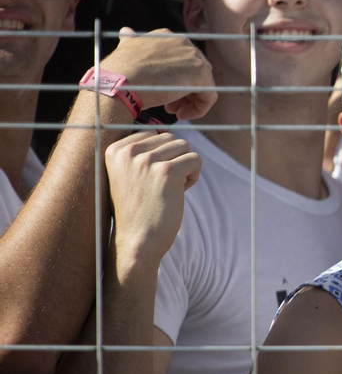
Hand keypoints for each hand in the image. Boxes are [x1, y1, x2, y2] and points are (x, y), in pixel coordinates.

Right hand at [93, 28, 215, 123]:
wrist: (118, 82)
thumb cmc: (118, 71)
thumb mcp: (125, 49)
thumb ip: (131, 41)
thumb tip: (126, 32)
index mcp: (167, 36)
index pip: (181, 60)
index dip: (174, 78)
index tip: (161, 90)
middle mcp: (183, 42)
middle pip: (194, 72)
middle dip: (183, 91)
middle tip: (169, 106)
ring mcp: (194, 57)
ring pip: (202, 84)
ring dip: (189, 101)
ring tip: (174, 111)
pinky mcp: (201, 75)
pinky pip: (209, 96)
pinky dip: (198, 109)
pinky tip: (181, 115)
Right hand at [104, 129, 200, 263]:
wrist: (137, 240)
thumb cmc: (137, 208)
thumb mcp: (129, 174)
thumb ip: (142, 152)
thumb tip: (168, 133)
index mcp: (115, 150)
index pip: (153, 133)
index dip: (160, 156)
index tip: (149, 179)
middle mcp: (128, 151)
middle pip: (170, 138)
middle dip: (174, 160)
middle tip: (162, 185)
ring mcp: (147, 161)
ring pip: (185, 146)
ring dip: (184, 167)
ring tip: (169, 188)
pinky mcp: (167, 172)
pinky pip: (195, 160)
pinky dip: (193, 176)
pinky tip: (179, 192)